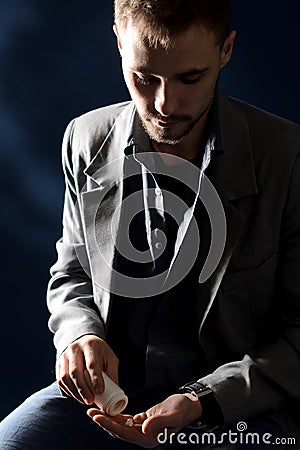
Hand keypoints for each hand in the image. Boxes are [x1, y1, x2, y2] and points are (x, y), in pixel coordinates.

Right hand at [56, 335, 118, 404]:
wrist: (84, 341)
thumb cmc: (100, 352)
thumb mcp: (109, 358)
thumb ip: (112, 373)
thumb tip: (114, 393)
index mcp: (90, 345)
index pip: (91, 363)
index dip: (95, 379)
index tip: (99, 391)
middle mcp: (75, 348)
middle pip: (75, 371)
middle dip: (83, 389)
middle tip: (90, 401)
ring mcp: (65, 355)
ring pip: (65, 377)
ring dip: (75, 392)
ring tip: (84, 401)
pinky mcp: (59, 363)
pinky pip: (60, 380)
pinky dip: (68, 390)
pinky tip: (76, 396)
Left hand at [87, 393, 201, 447]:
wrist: (188, 405)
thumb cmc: (182, 409)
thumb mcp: (171, 415)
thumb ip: (158, 422)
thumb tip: (143, 428)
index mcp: (150, 438)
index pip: (125, 433)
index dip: (110, 425)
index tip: (98, 417)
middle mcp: (144, 437)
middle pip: (119, 431)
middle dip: (104, 422)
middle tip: (91, 412)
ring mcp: (143, 430)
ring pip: (120, 426)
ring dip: (107, 419)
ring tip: (94, 411)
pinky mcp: (143, 422)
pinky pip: (127, 420)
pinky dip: (117, 415)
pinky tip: (108, 410)